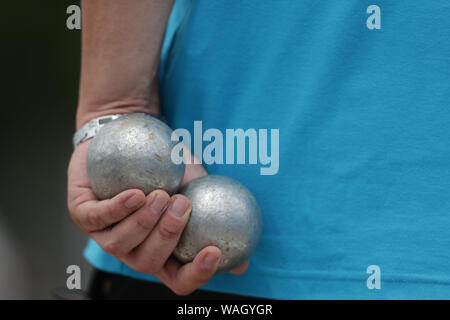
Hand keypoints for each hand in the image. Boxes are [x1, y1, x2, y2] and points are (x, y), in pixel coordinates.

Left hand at [67, 140, 247, 294]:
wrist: (131, 135)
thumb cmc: (168, 167)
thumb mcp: (197, 191)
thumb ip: (214, 219)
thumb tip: (243, 261)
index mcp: (161, 253)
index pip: (179, 279)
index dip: (196, 274)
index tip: (214, 250)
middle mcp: (131, 251)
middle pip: (148, 264)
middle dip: (167, 237)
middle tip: (183, 205)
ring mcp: (104, 235)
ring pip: (120, 245)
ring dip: (144, 222)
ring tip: (162, 194)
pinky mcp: (81, 214)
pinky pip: (98, 218)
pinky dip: (119, 208)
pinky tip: (136, 194)